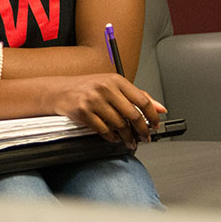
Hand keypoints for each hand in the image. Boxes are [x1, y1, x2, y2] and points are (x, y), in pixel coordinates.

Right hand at [44, 74, 165, 146]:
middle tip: (145, 138)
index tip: (155, 125)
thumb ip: (137, 95)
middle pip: (133, 115)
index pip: (142, 100)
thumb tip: (160, 108)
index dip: (152, 116)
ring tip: (129, 141)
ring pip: (119, 125)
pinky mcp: (84, 112)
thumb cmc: (88, 88)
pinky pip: (104, 130)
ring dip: (127, 137)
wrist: (61, 91)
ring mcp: (94, 100)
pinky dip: (112, 137)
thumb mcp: (113, 85)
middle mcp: (106, 88)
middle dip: (142, 131)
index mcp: (116, 80)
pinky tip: (114, 138)